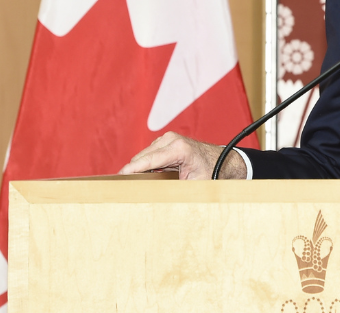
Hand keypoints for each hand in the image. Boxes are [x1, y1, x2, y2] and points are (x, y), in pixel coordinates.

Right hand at [119, 131, 245, 179]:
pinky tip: (144, 176)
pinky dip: (145, 164)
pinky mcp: (165, 141)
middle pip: (141, 158)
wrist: (224, 160)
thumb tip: (157, 200)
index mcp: (179, 149)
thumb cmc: (211, 173)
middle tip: (122, 189)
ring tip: (133, 184)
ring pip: (143, 156)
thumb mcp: (194, 185)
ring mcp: (167, 138)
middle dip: (132, 172)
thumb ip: (175, 190)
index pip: (147, 160)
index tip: (116, 178)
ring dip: (139, 168)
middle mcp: (171, 140)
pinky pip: (148, 154)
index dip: (130, 170)